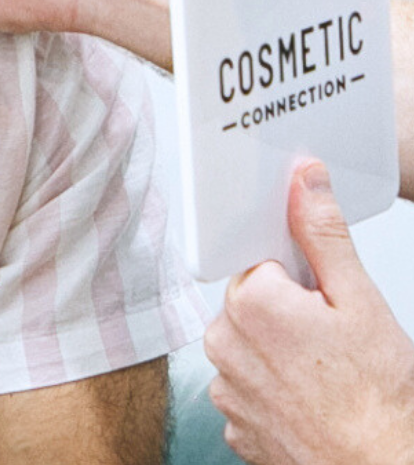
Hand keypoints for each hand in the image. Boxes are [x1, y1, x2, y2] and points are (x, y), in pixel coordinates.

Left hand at [204, 160, 413, 464]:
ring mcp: (226, 387)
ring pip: (247, 343)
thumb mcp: (359, 299)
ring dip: (276, 350)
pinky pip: (246, 385)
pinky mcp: (232, 423)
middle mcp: (224, 343)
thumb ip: (322, 232)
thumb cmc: (377, 399)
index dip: (294, 275)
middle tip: (328, 337)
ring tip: (321, 372)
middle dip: (285, 310)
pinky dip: (271, 387)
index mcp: (250, 301)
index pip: (259, 259)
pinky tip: (306, 397)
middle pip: (250, 300)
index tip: (316, 294)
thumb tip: (304, 178)